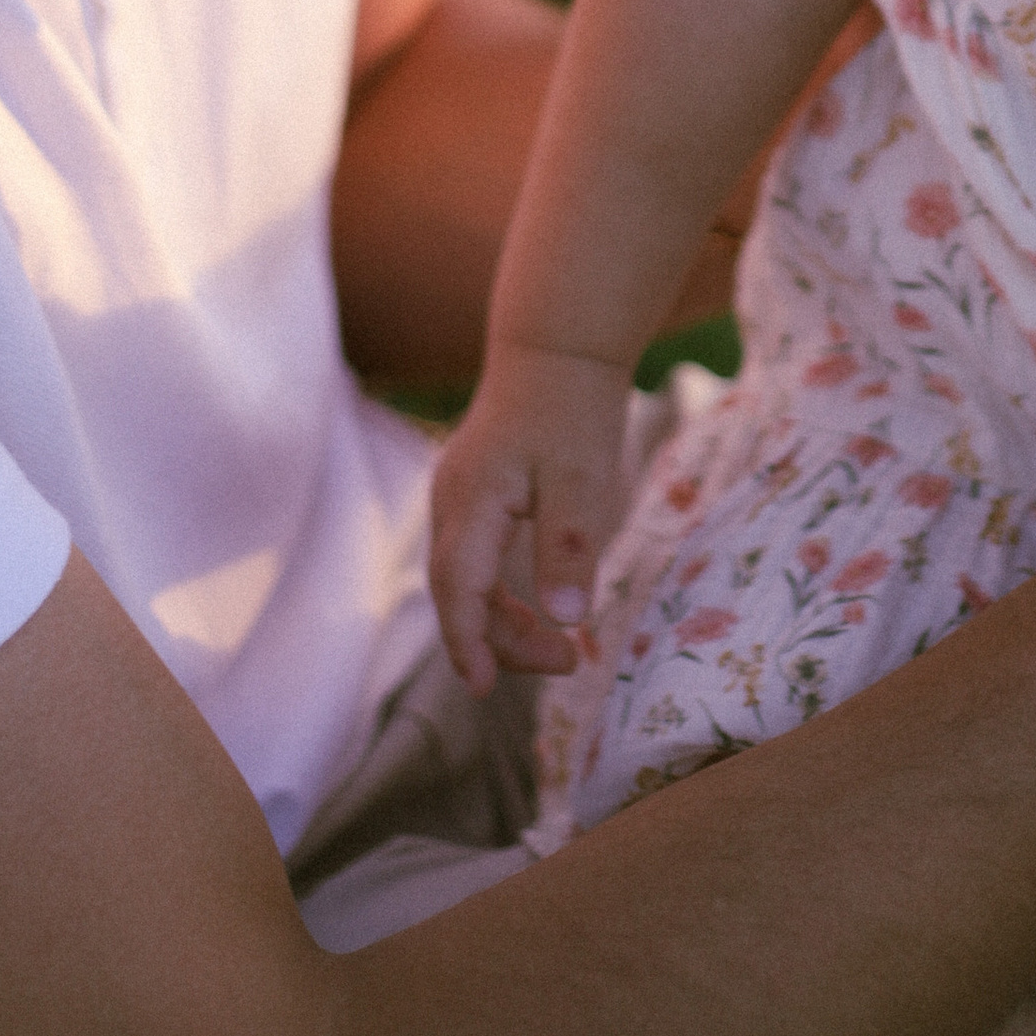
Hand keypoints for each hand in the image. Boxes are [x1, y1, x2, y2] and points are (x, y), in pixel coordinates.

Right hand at [428, 340, 630, 692]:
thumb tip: (566, 618)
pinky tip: (536, 609)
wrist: (559, 346)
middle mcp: (451, 500)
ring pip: (463, 579)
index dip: (468, 641)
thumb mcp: (584, 477)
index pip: (457, 587)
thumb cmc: (573, 408)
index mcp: (473, 497)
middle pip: (457, 591)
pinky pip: (472, 560)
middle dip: (501, 640)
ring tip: (560, 651)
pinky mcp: (472, 494)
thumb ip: (570, 545)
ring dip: (502, 621)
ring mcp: (456, 496)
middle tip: (566, 664)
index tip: (484, 689)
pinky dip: (498, 594)